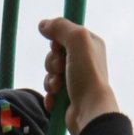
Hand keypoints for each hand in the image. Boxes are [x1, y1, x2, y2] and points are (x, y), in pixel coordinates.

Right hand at [38, 18, 119, 134]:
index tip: (58, 47)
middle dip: (52, 62)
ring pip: (50, 73)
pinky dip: (50, 95)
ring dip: (50, 80)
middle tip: (60, 69)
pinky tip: (55, 100)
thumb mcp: (77, 40)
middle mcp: (83, 61)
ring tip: (58, 88)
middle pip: (55, 54)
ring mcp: (75, 80)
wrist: (89, 110)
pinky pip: (50, 91)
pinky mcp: (67, 97)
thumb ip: (61, 27)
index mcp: (90, 45)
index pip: (66, 34)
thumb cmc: (87, 74)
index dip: (57, 41)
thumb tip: (43, 25)